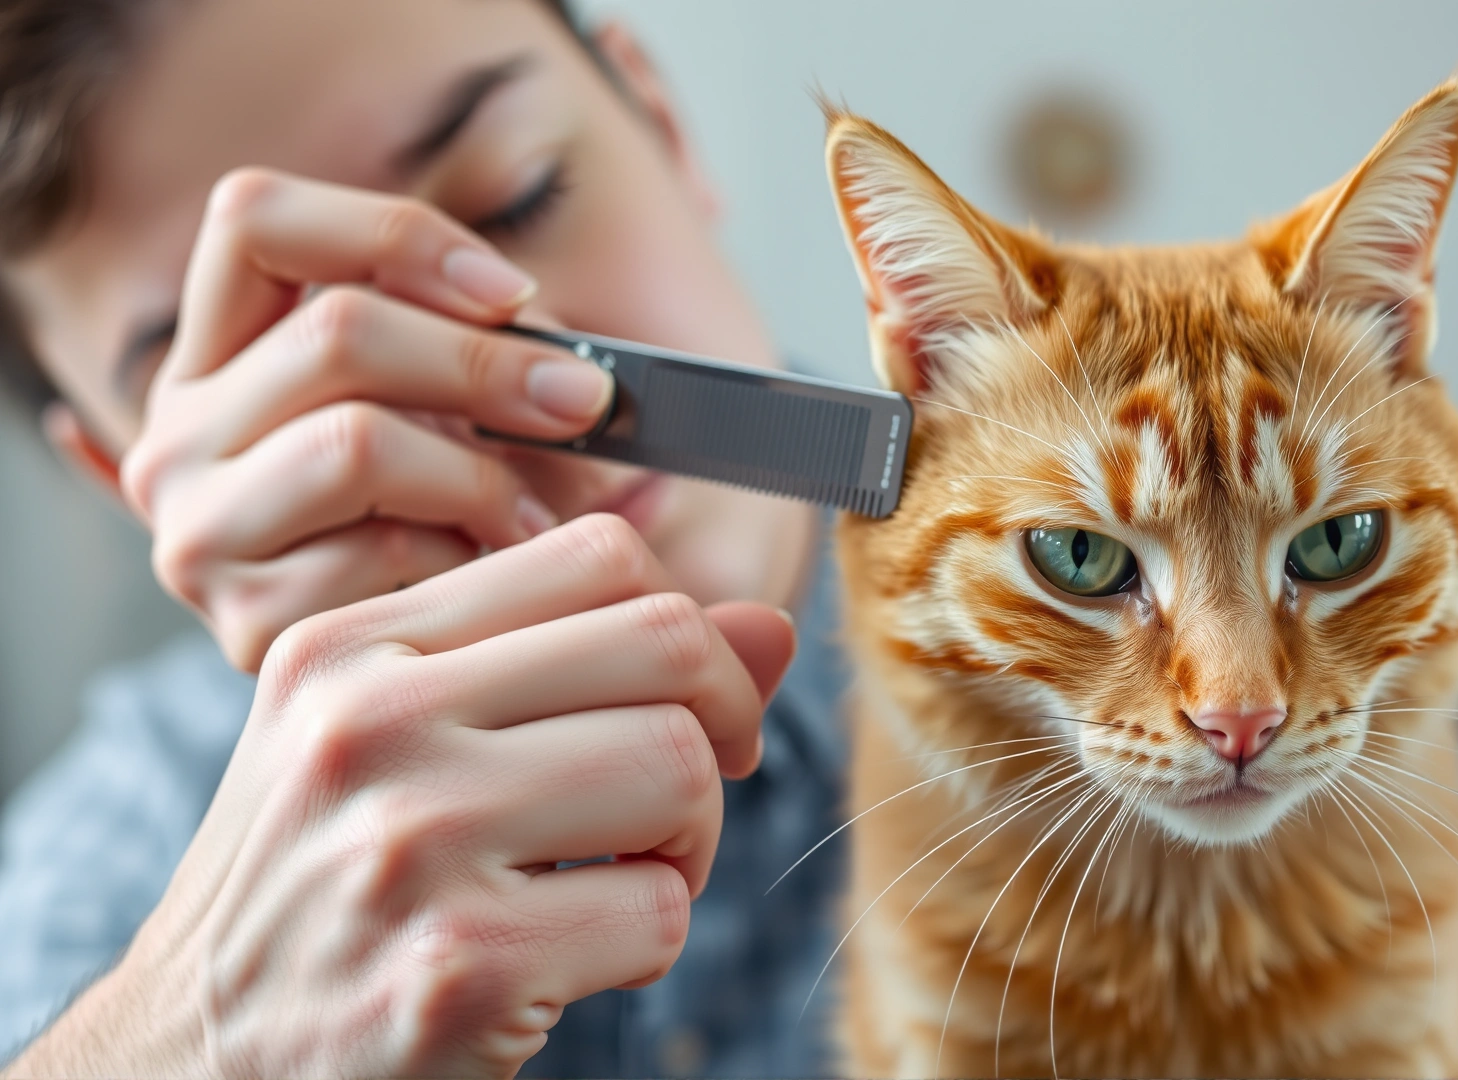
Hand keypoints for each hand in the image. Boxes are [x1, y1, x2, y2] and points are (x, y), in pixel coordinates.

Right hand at [5, 516, 795, 1077]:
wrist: (195, 1059)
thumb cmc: (324, 886)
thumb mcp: (405, 744)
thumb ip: (575, 666)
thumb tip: (772, 628)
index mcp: (349, 646)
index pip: (599, 555)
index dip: (687, 629)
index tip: (688, 705)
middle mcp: (368, 726)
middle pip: (664, 648)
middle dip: (718, 725)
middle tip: (690, 796)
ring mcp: (411, 846)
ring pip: (678, 771)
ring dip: (689, 841)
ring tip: (622, 877)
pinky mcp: (460, 968)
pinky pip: (661, 912)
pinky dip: (649, 941)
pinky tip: (573, 957)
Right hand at [119, 167, 617, 670]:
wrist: (397, 711)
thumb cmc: (449, 531)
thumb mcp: (452, 422)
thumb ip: (485, 364)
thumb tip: (586, 375)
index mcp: (219, 355)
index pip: (255, 219)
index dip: (396, 235)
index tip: (515, 294)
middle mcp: (179, 433)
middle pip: (335, 331)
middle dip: (487, 362)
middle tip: (585, 403)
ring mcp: (198, 530)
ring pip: (355, 440)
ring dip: (483, 471)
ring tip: (542, 512)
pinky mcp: (241, 622)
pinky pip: (375, 555)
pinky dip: (466, 559)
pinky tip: (504, 577)